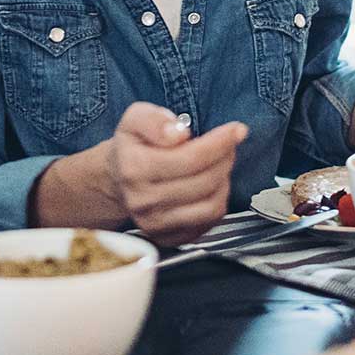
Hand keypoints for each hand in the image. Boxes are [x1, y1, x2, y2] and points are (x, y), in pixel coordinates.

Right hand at [104, 103, 245, 246]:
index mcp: (135, 168)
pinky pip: (208, 223)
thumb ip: (154, 120)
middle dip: (225, 158)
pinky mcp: (167, 237)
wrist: (118, 177)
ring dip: (224, 181)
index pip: (192, 158)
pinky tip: (211, 185)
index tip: (236, 130)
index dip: (221, 142)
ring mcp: (155, 223)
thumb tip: (177, 134)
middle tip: (227, 145)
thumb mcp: (136, 117)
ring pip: (211, 206)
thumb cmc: (132, 147)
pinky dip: (218, 202)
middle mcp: (144, 200)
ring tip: (219, 164)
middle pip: (205, 182)